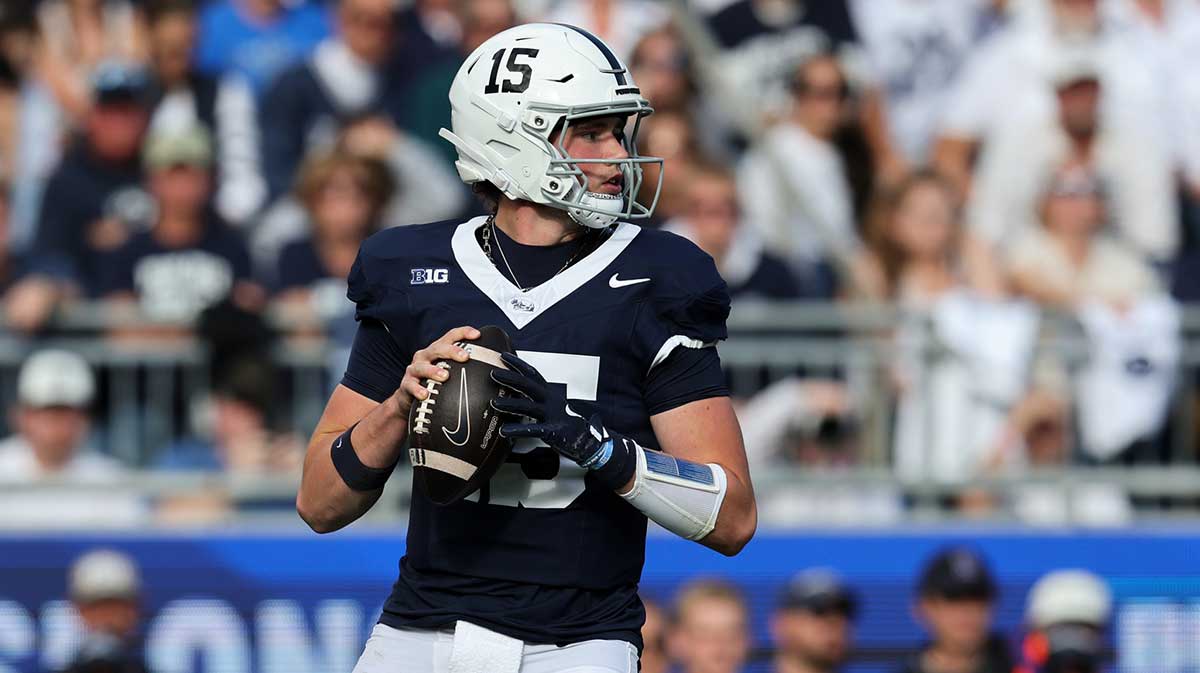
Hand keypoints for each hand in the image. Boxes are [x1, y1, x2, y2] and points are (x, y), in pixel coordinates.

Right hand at [394, 326, 478, 416]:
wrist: (409, 400)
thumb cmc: (433, 382)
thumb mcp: (448, 371)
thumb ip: (465, 369)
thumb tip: (493, 371)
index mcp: (437, 350)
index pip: (451, 336)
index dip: (463, 333)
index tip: (477, 335)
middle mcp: (425, 356)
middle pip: (438, 348)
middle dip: (452, 351)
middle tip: (465, 357)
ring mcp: (414, 369)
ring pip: (422, 366)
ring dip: (434, 370)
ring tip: (445, 376)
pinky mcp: (406, 384)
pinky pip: (411, 385)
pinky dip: (417, 389)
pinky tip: (425, 394)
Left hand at [489, 352, 609, 468]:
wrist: (587, 440)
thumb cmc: (565, 423)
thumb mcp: (551, 406)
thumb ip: (535, 399)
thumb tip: (513, 393)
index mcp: (548, 393)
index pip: (532, 374)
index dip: (518, 364)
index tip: (502, 355)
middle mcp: (550, 401)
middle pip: (529, 386)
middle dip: (510, 378)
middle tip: (493, 373)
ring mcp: (551, 415)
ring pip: (528, 406)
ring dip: (510, 404)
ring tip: (494, 402)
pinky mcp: (552, 431)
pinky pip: (533, 430)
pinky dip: (518, 430)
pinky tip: (504, 431)